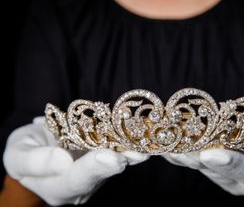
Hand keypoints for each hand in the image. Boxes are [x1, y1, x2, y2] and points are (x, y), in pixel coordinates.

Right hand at [3, 117, 148, 205]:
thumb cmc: (25, 149)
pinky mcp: (105, 159)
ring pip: (114, 164)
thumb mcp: (17, 154)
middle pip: (101, 175)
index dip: (92, 168)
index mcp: (56, 188)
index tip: (107, 156)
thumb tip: (61, 160)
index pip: (75, 180)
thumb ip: (34, 161)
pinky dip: (130, 144)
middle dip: (119, 161)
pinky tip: (142, 136)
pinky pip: (119, 152)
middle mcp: (80, 186)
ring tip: (145, 145)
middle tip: (134, 153)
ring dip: (131, 154)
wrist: (37, 145)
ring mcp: (95, 174)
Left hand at [163, 129, 243, 194]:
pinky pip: (191, 157)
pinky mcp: (209, 164)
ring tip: (166, 140)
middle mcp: (236, 179)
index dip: (229, 162)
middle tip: (179, 145)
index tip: (212, 154)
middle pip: (214, 168)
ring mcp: (220, 172)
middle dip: (195, 155)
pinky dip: (176, 148)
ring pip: (197, 163)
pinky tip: (162, 142)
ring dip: (180, 151)